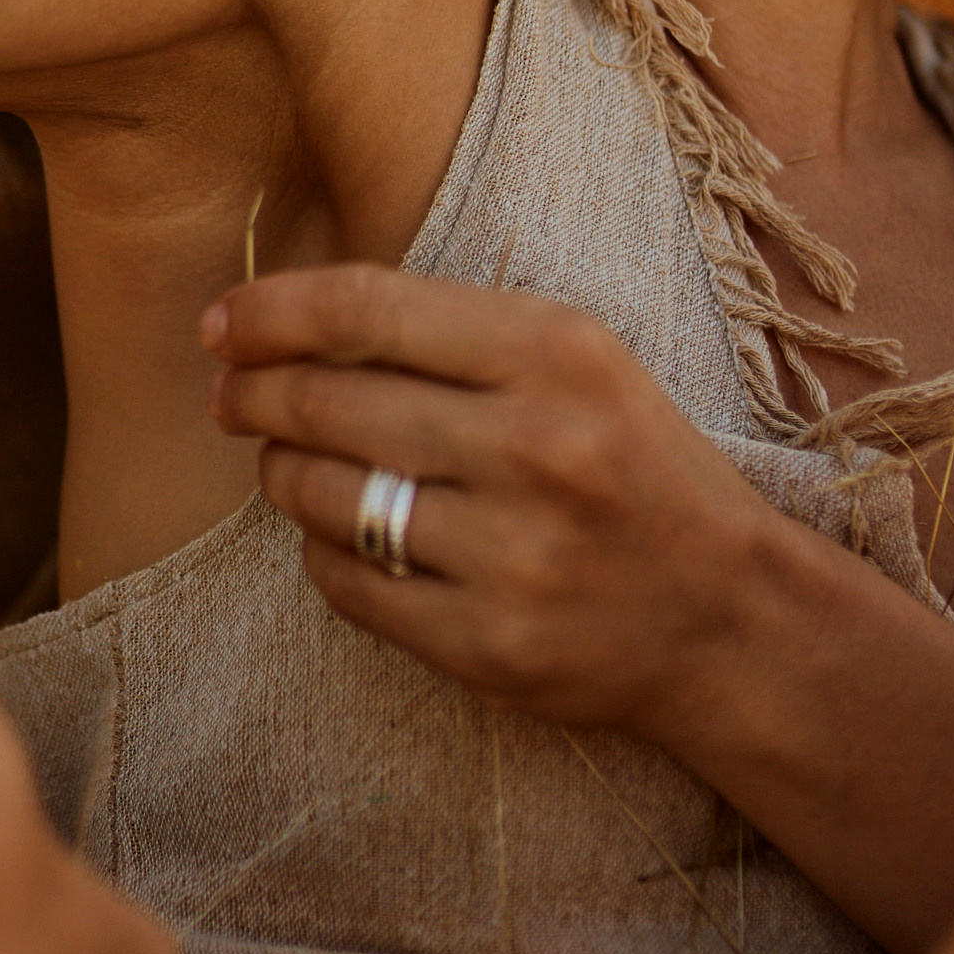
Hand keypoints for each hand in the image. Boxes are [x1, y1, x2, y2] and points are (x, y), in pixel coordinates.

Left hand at [204, 263, 775, 741]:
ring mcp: (511, 554)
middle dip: (254, 395)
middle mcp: (535, 447)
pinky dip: (322, 553)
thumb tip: (284, 322)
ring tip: (288, 465)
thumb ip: (452, 334)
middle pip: (328, 402)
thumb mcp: (579, 364)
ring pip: (323, 497)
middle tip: (230, 398)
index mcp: (559, 353)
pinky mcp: (487, 644)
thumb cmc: (637, 470)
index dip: (272, 312)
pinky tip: (342, 538)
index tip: (221, 324)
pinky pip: (345, 585)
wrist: (731, 618)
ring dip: (282, 474)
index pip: (367, 309)